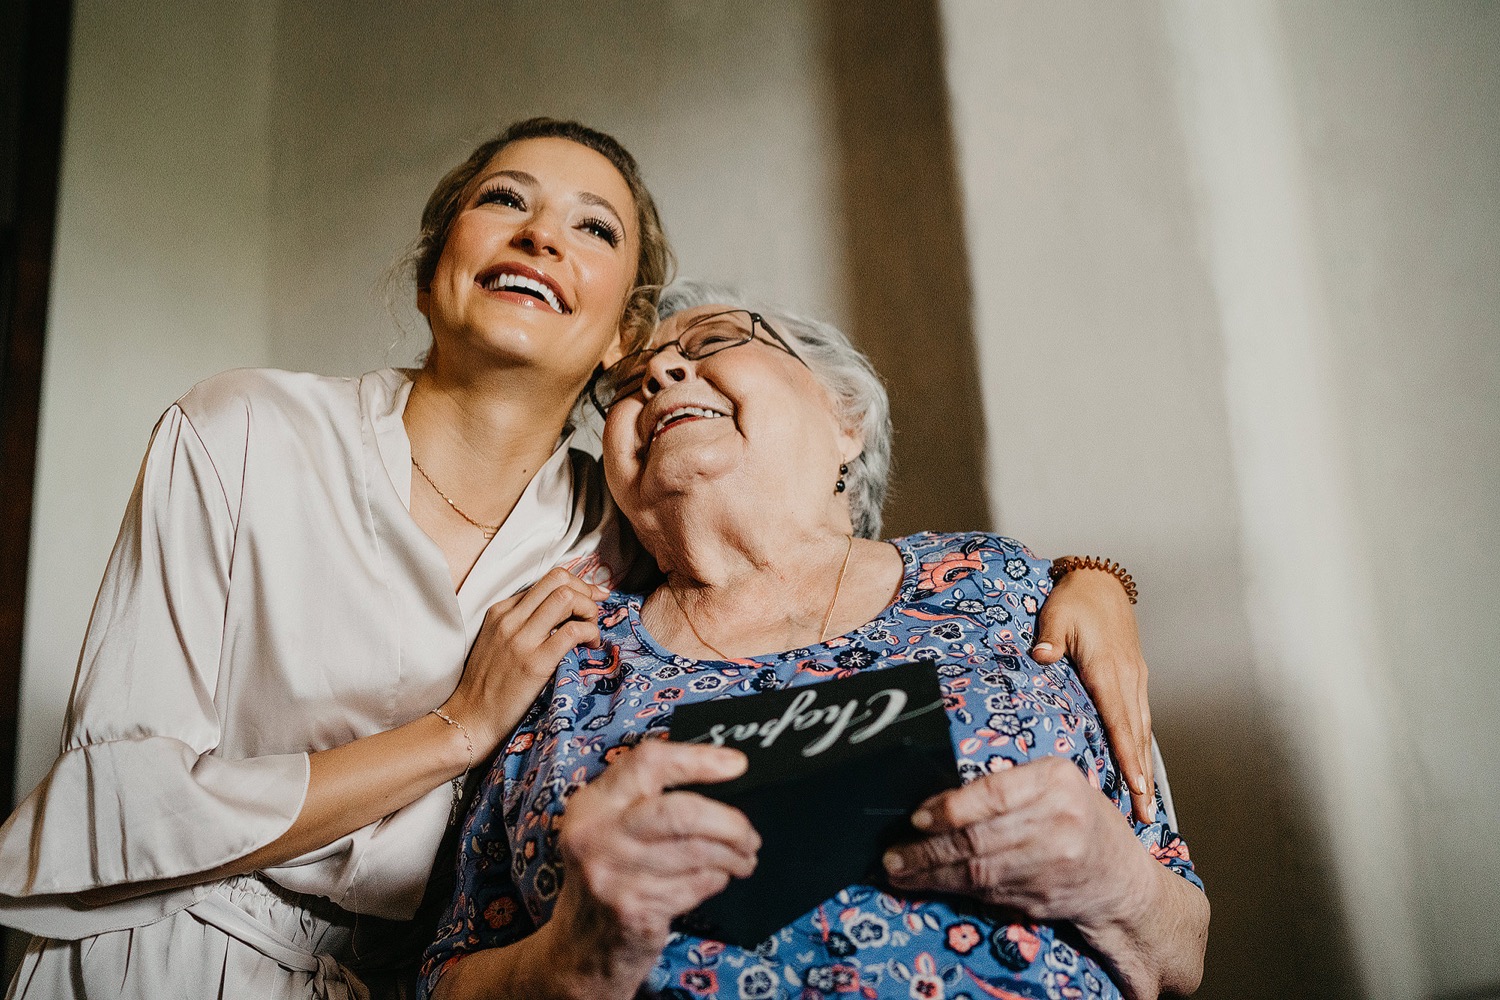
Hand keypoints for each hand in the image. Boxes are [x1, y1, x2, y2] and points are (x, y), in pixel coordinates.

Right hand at [444, 567, 609, 754]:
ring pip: (566, 597)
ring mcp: (521, 640)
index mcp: (500, 612)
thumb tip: (563, 613)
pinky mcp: (535, 663)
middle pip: (559, 580)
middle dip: (585, 591)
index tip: (592, 598)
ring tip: (591, 631)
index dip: (576, 586)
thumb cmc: (487, 685)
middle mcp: (510, 619)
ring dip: (589, 609)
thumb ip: (522, 623)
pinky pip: (572, 631)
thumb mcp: (496, 642)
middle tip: (593, 614)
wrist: (470, 719)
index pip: (547, 580)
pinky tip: (590, 647)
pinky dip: (590, 633)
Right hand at [550, 741, 758, 981]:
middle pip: (682, 813)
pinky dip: (715, 880)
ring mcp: (613, 877)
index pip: (648, 763)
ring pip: (696, 853)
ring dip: (732, 856)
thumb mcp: (610, 828)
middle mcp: (597, 836)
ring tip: (743, 859)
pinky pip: (694, 886)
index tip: (737, 764)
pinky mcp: (633, 911)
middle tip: (750, 836)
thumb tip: (722, 773)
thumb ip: (647, 800)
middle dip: (729, 823)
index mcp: (593, 804)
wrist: (580, 948)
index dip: (698, 759)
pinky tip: (716, 879)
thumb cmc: (610, 874)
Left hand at [884, 757, 1152, 948]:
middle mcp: (1059, 822)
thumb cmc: (1076, 816)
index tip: (917, 817)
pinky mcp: (1043, 897)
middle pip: (980, 839)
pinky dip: (954, 888)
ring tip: (899, 871)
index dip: (951, 808)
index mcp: (1057, 781)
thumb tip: (934, 801)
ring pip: (978, 872)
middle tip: (893, 854)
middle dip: (928, 849)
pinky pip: (988, 892)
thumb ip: (1006, 787)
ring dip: (931, 874)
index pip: (994, 793)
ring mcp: (1052, 865)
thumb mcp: (1052, 784)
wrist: (1120, 877)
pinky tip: (929, 883)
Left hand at [1033, 567, 1155, 820]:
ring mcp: (1135, 680)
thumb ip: (1050, 637)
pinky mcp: (1134, 679)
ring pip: (1143, 731)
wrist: (1100, 581)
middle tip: (1147, 818)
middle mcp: (1128, 680)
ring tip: (1148, 805)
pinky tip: (1143, 769)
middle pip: (1137, 736)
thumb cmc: (1074, 600)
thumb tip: (1042, 655)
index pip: (1119, 721)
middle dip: (1142, 779)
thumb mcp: (1056, 615)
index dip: (1128, 756)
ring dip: (1146, 769)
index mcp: (1108, 670)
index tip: (1135, 788)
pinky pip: (1141, 719)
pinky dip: (1143, 748)